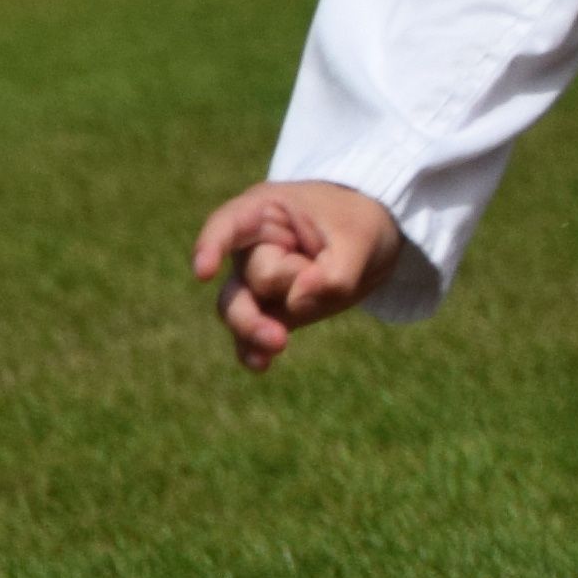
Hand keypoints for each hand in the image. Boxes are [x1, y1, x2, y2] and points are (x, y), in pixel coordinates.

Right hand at [191, 179, 403, 370]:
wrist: (373, 241)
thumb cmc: (358, 223)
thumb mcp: (361, 237)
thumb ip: (336, 271)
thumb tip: (299, 302)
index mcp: (265, 212)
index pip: (226, 224)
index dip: (211, 247)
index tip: (204, 273)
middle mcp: (251, 248)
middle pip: (252, 276)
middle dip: (280, 285)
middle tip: (314, 287)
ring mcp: (258, 284)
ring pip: (239, 310)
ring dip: (255, 328)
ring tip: (279, 343)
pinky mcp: (272, 312)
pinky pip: (250, 335)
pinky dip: (253, 349)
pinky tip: (260, 364)